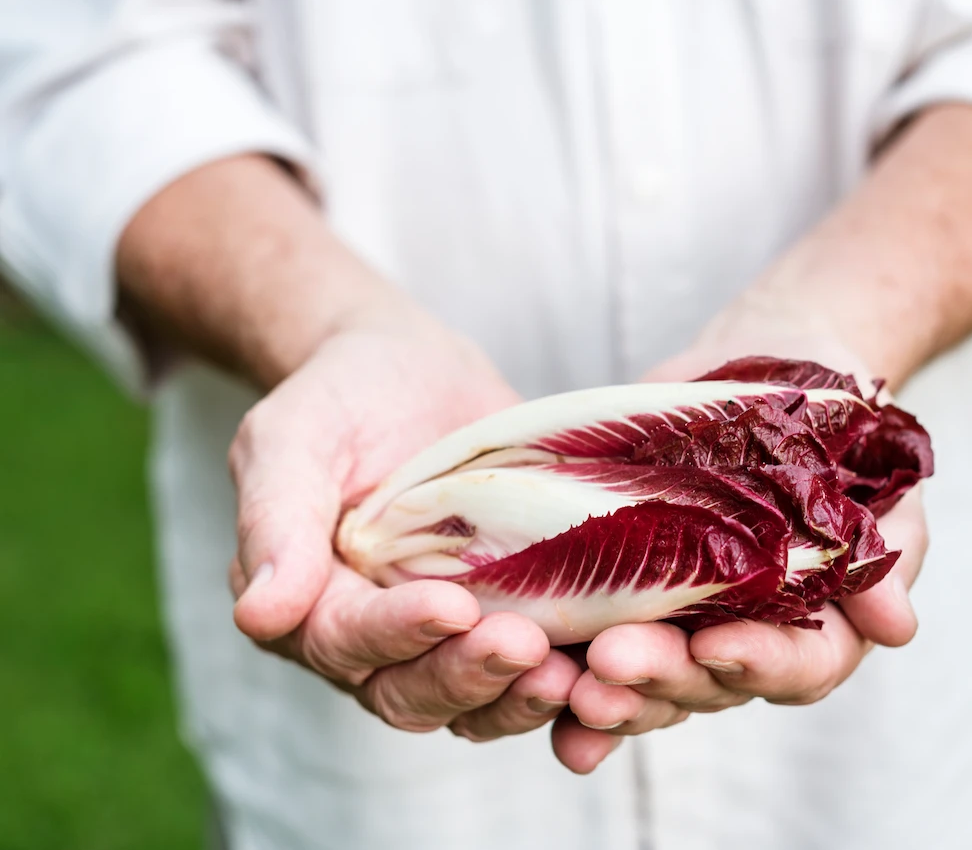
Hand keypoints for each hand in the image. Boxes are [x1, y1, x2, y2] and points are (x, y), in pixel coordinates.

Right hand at [228, 325, 583, 739]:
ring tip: (574, 675)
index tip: (450, 607)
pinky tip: (612, 666)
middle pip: (413, 692)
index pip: (347, 640)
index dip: (397, 633)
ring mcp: (447, 637)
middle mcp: (377, 639)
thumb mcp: (292, 436)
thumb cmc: (340, 396)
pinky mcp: (510, 618)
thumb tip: (258, 616)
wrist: (410, 370)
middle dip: (469, 677)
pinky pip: (534, 671)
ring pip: (476, 701)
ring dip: (522, 698)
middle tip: (526, 648)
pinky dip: (569, 682)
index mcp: (311, 603)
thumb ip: (274, 519)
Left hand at [550, 315, 928, 772]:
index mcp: (819, 620)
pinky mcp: (624, 586)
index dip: (759, 663)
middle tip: (612, 664)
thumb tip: (897, 627)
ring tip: (571, 687)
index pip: (798, 664)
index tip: (717, 647)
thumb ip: (882, 552)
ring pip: (648, 678)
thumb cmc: (838, 423)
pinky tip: (540, 695)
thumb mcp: (873, 475)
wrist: (776, 362)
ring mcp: (683, 615)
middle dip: (661, 678)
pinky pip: (593, 643)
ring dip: (610, 692)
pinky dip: (565, 683)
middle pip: (708, 682)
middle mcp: (748, 633)